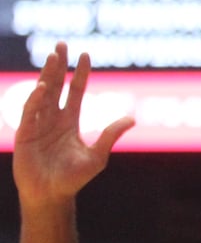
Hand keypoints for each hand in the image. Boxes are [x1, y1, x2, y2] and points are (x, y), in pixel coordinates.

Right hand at [12, 42, 132, 208]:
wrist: (51, 197)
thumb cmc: (73, 179)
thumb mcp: (97, 156)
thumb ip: (110, 136)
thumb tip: (132, 118)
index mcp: (70, 122)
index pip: (76, 91)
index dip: (80, 73)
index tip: (85, 54)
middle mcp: (53, 119)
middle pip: (56, 86)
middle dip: (58, 65)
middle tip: (61, 44)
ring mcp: (37, 126)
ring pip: (42, 94)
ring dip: (47, 74)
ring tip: (53, 55)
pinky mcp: (25, 136)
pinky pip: (30, 113)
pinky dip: (35, 99)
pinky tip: (42, 86)